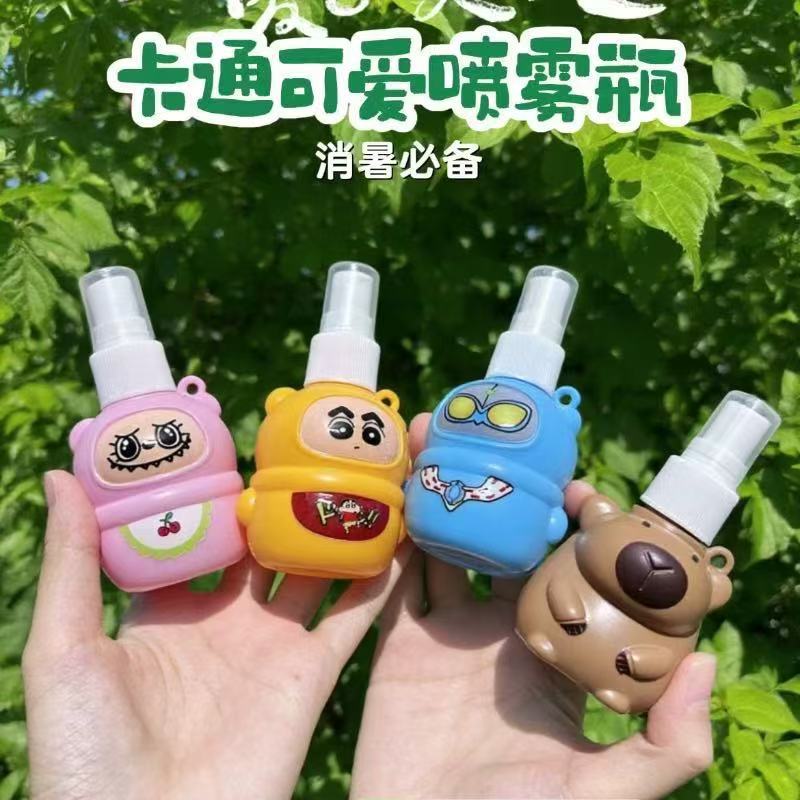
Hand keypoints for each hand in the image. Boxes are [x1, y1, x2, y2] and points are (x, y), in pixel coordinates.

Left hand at [23, 471, 409, 799]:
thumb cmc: (86, 752)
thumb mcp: (63, 648)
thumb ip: (73, 560)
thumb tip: (60, 474)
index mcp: (168, 610)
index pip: (201, 535)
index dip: (218, 494)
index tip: (236, 443)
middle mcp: (226, 622)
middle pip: (264, 548)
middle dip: (284, 504)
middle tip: (307, 447)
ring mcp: (271, 648)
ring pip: (315, 574)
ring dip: (336, 531)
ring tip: (359, 477)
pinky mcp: (310, 677)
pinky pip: (352, 620)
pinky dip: (376, 582)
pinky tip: (396, 538)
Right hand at [350, 414, 716, 799]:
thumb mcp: (605, 792)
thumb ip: (668, 743)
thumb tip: (710, 659)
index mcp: (556, 649)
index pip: (574, 569)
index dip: (580, 525)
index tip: (581, 489)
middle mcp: (504, 629)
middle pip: (510, 542)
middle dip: (506, 489)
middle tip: (500, 442)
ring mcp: (451, 633)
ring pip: (451, 545)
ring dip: (444, 495)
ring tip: (438, 442)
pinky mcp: (401, 643)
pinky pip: (398, 579)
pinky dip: (397, 536)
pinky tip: (398, 492)